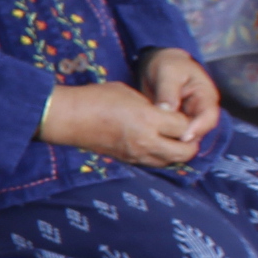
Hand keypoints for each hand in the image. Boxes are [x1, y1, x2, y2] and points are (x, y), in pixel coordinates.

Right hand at [41, 78, 201, 166]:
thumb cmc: (96, 98)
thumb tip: (165, 115)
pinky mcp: (126, 160)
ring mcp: (136, 154)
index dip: (188, 119)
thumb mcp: (130, 93)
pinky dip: (160, 156)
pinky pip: (153, 163)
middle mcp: (146, 141)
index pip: (185, 126)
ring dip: (176, 152)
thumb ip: (152, 106)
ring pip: (171, 162)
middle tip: (186, 131)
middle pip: (185, 152)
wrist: (67, 118)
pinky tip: (155, 144)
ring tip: (172, 139)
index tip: (183, 113)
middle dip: (191, 143)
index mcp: (149, 119)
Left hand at [140, 47, 221, 143]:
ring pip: (186, 136)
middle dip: (185, 139)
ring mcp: (188, 118)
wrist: (159, 64)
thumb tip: (167, 110)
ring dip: (173, 141)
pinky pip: (173, 134)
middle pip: (199, 131)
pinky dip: (165, 138)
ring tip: (156, 144)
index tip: (183, 137)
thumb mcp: (168, 72)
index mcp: (205, 96)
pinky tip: (150, 141)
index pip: (209, 117)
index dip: (198, 128)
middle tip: (165, 144)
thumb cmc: (168, 64)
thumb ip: (168, 90)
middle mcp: (200, 110)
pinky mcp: (176, 123)